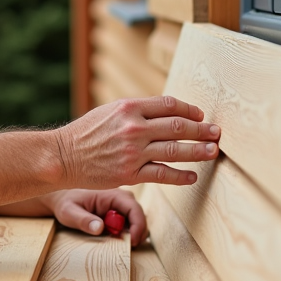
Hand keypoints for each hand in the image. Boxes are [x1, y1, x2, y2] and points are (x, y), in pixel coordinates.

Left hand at [42, 188, 147, 245]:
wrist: (62, 198)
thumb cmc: (65, 202)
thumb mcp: (69, 212)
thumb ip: (83, 220)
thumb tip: (99, 228)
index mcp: (111, 194)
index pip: (133, 208)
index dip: (138, 226)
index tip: (132, 242)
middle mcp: (120, 198)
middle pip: (139, 216)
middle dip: (137, 232)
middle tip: (128, 247)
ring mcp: (121, 205)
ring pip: (136, 221)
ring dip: (132, 234)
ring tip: (121, 245)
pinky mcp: (119, 212)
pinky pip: (130, 224)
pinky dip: (127, 234)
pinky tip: (116, 240)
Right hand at [54, 96, 219, 188]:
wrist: (62, 156)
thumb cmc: (85, 133)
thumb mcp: (109, 111)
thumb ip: (136, 111)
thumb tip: (166, 112)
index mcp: (129, 107)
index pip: (170, 105)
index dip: (190, 110)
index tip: (201, 116)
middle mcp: (134, 127)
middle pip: (178, 126)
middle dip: (202, 130)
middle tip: (218, 133)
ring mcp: (133, 152)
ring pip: (175, 150)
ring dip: (199, 151)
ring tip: (213, 151)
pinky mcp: (130, 174)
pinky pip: (163, 175)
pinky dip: (181, 175)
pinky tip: (192, 176)